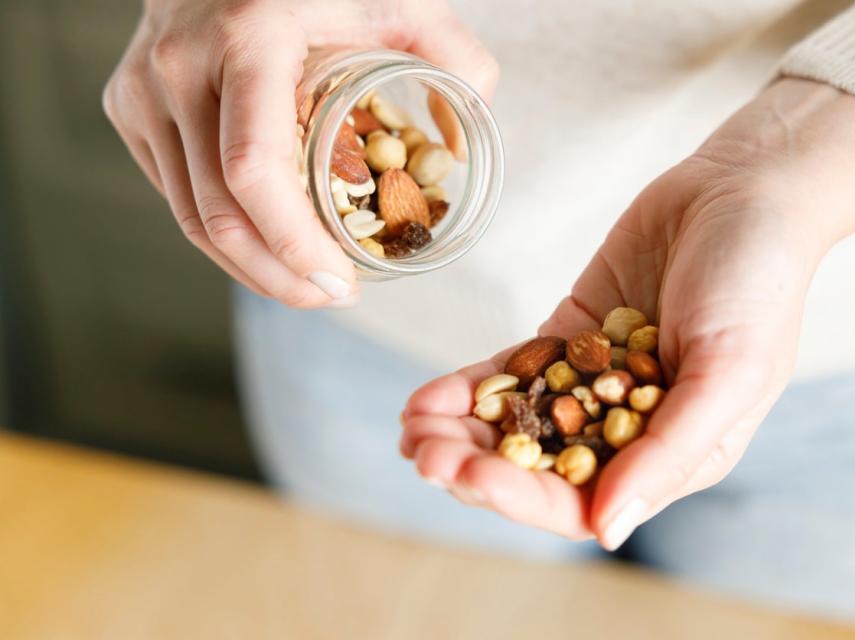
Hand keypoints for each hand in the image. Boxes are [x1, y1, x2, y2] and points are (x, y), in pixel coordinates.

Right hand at [103, 0, 497, 306]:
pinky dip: (226, 237)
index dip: (293, 244)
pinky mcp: (129, 110)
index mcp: (249, 40)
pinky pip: (177, 197)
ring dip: (252, 269)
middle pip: (218, 215)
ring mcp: (144, 93)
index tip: (340, 281)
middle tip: (334, 296)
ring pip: (191, 219)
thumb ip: (454, 55)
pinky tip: (270, 248)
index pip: (253, 170)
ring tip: (307, 287)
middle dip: (281, 277)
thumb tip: (459, 148)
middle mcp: (181, 69)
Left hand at [401, 78, 854, 546]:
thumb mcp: (728, 370)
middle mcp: (629, 427)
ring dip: (461, 430)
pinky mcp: (570, 336)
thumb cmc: (757, 282)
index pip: (584, 502)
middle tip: (420, 452)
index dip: (519, 497)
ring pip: (517, 422)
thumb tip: (607, 531)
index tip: (467, 475)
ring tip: (410, 424)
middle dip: (475, 465)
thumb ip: (670, 451)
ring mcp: (593, 381)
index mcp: (674, 454)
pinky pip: (513, 370)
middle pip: (538, 468)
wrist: (742, 189)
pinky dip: (470, 385)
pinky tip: (428, 393)